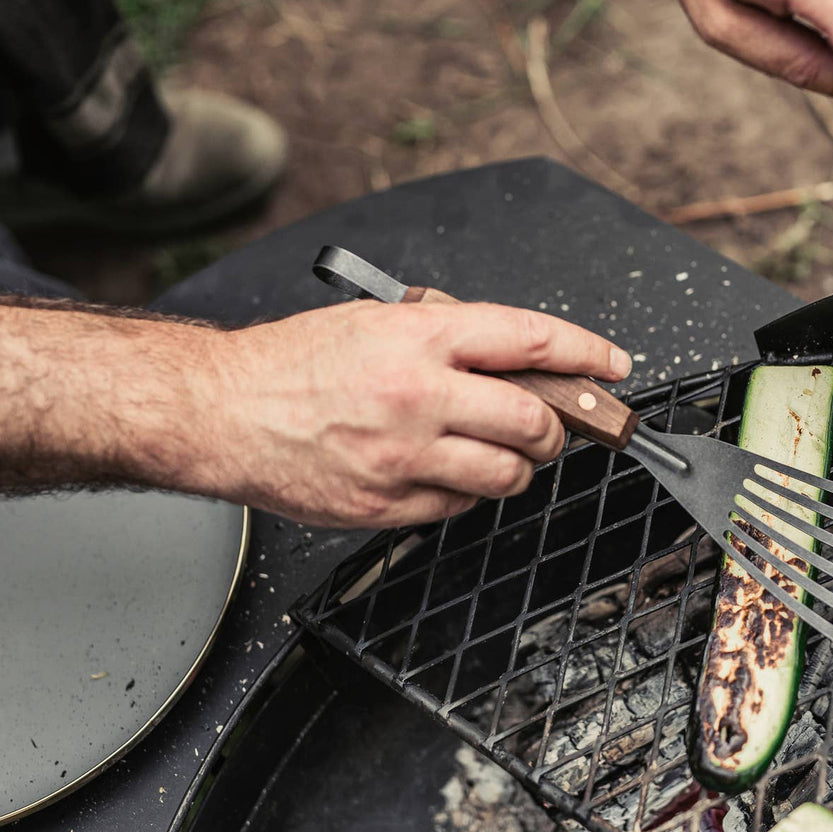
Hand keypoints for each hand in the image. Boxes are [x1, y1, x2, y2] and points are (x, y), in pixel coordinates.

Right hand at [206, 300, 632, 527]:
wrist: (222, 410)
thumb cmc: (292, 363)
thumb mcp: (375, 321)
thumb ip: (444, 337)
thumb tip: (513, 357)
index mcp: (419, 337)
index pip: (530, 338)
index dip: (585, 352)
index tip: (610, 365)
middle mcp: (418, 394)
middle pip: (532, 419)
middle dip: (557, 428)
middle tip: (551, 428)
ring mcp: (402, 455)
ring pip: (505, 476)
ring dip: (519, 467)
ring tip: (501, 455)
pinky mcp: (384, 504)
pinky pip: (458, 509)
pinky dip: (467, 496)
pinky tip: (446, 476)